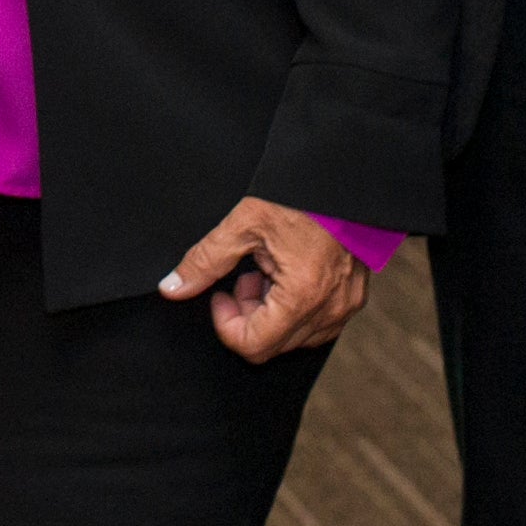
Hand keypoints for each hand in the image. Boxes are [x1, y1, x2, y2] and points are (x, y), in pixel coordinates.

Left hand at [161, 197, 367, 362]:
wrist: (339, 180)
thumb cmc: (299, 196)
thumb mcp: (243, 223)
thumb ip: (205, 260)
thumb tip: (173, 287)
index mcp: (301, 296)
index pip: (253, 345)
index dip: (226, 323)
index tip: (220, 296)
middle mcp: (327, 310)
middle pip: (272, 345)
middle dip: (247, 316)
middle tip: (243, 277)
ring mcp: (344, 308)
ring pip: (293, 339)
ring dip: (270, 314)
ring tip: (265, 272)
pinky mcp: (353, 300)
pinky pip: (316, 325)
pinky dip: (293, 310)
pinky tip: (286, 275)